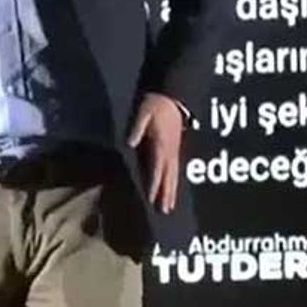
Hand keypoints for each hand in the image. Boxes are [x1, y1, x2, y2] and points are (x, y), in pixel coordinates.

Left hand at [127, 92, 183, 213]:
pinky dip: (175, 181)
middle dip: (165, 194)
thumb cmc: (155, 104)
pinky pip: (176, 168)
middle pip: (167, 176)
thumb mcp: (142, 112)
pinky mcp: (176, 148)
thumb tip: (130, 144)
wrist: (172, 95)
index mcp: (160, 144)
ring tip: (170, 206)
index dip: (153, 185)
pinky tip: (173, 188)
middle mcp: (168, 151)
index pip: (156, 169)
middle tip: (165, 211)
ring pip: (173, 175)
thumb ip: (136, 128)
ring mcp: (174, 150)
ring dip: (172, 191)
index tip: (151, 200)